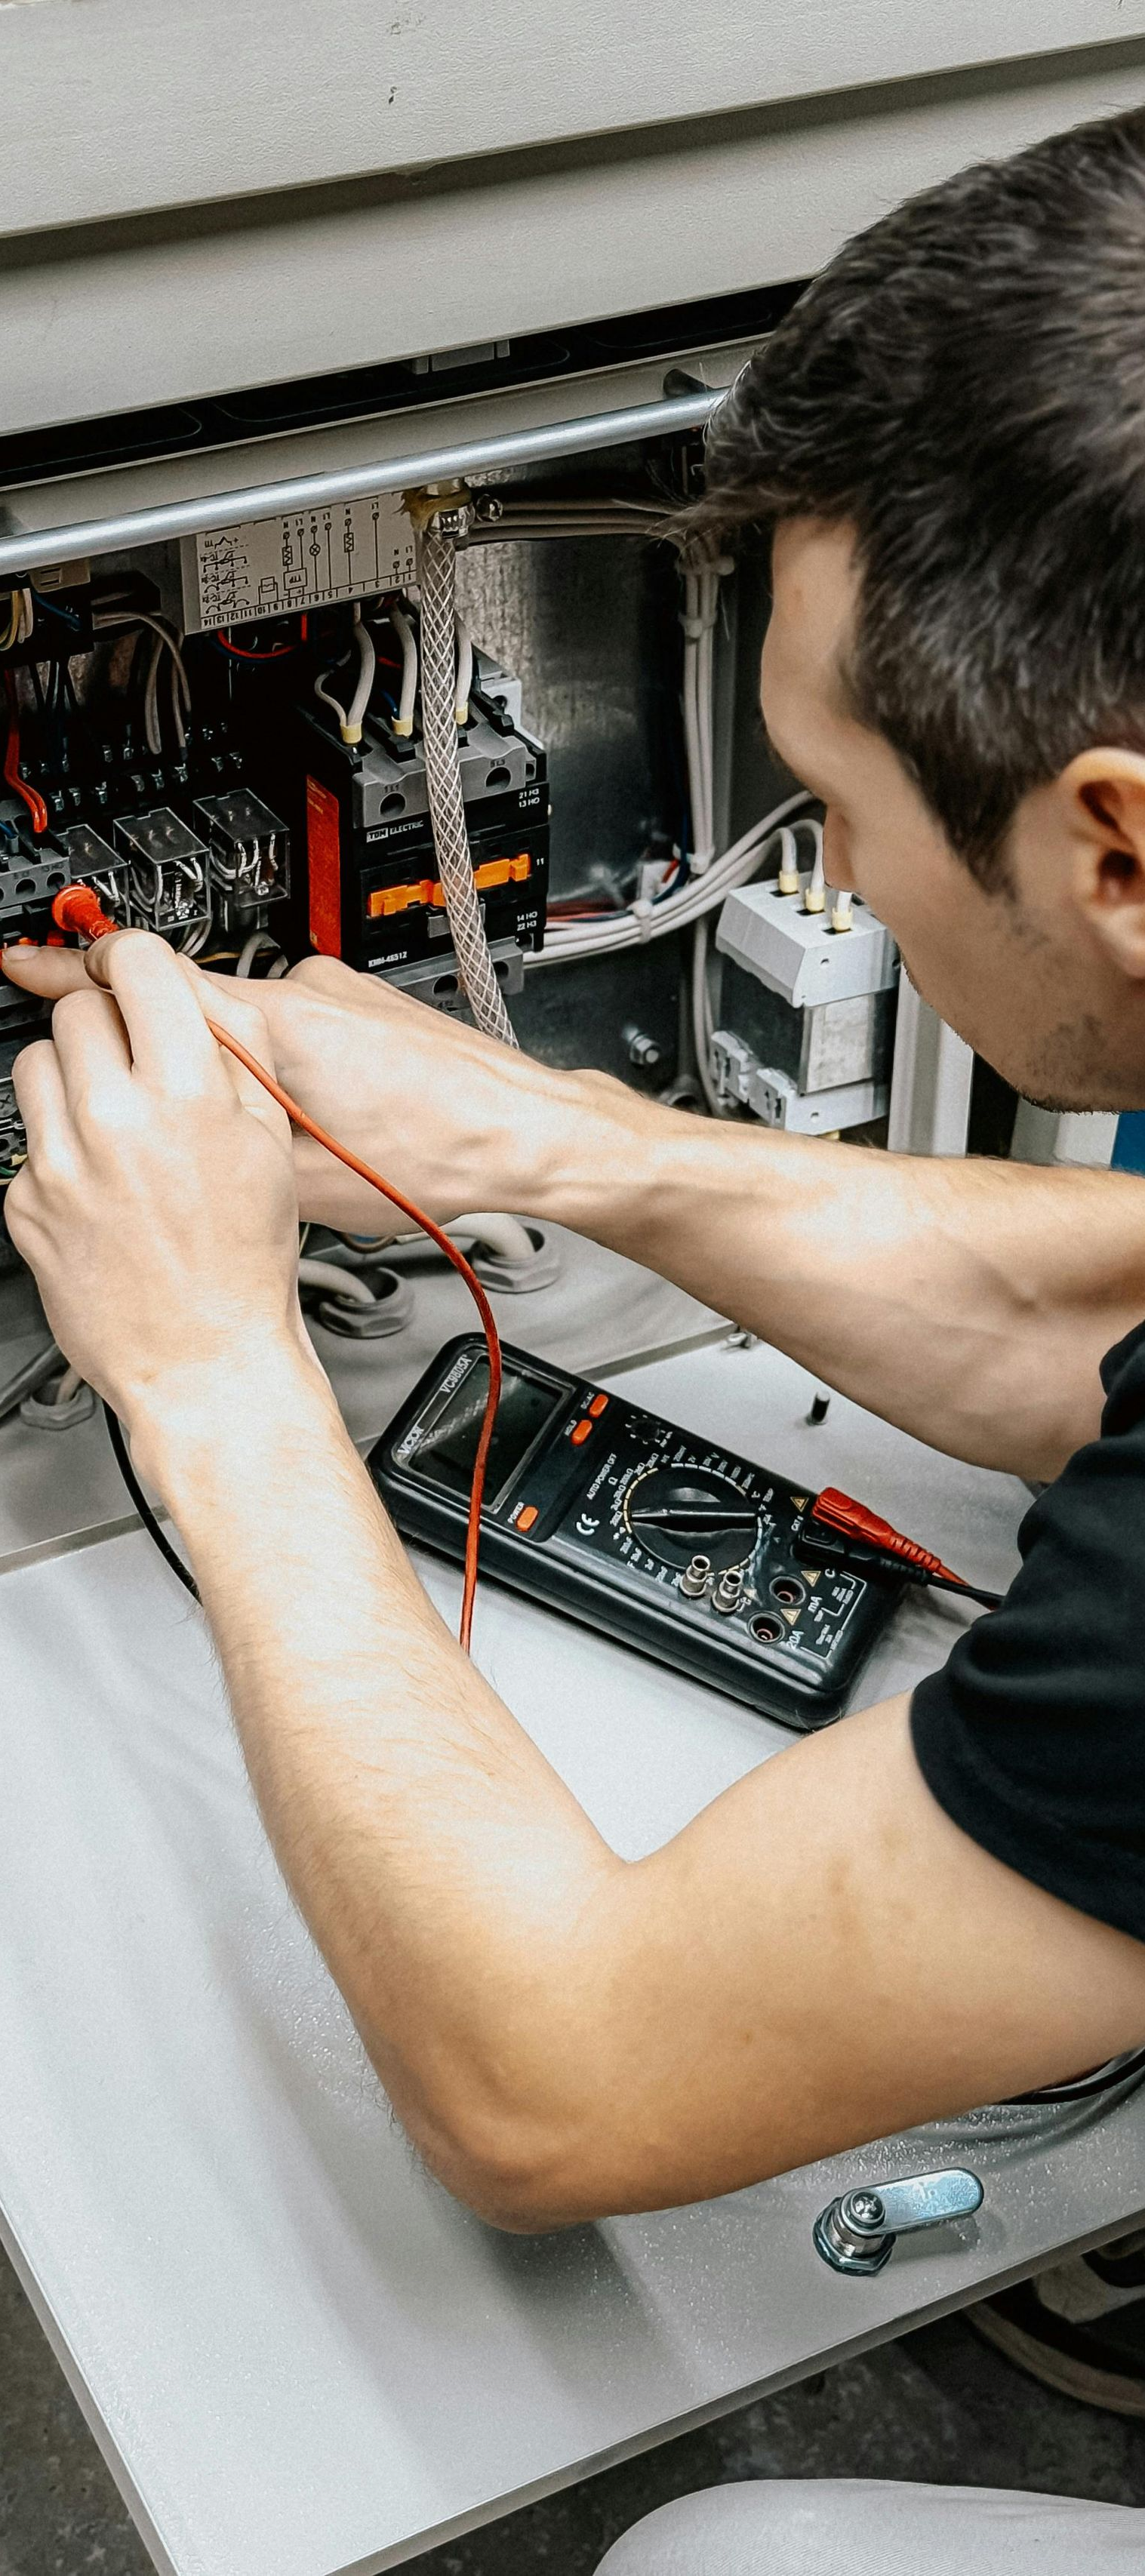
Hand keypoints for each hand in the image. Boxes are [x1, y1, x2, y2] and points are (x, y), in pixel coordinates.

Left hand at [4, 933, 312, 1463]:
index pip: (136, 966)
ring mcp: (61, 1162)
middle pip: (79, 1010)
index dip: (134, 960)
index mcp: (188, 1094)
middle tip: (135, 1064)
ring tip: (112, 1121)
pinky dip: (60, 1146)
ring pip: (39, 1062)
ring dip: (72, 1076)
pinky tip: (102, 1183)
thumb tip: (191, 999)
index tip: (130, 970)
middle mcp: (116, 1120)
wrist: (205, 1360)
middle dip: (108, 1027)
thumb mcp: (270, 1142)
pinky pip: (29, 1136)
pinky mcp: (25, 1202)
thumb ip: (234, 1056)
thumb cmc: (243, 1264)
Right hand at [4, 948, 620, 1236]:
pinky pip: (292, 1024)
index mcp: (275, 1026)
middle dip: (158, 1044)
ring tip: (267, 1131)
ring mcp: (336, 990)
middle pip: (189, 1000)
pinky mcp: (364, 1004)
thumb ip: (226, 1142)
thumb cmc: (440, 1162)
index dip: (75, 975)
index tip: (26, 966)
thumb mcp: (302, 1182)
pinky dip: (281, 1063)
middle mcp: (303, 990)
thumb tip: (172, 1134)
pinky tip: (315, 1117)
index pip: (147, 979)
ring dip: (233, 1068)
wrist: (530, 1139)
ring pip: (246, 1020)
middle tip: (135, 1083)